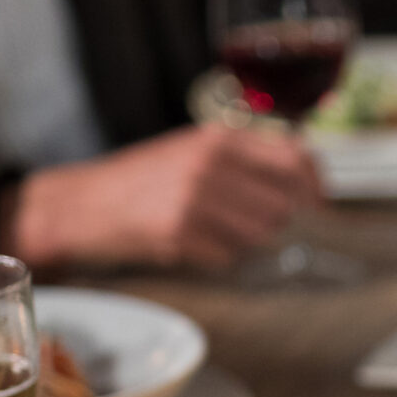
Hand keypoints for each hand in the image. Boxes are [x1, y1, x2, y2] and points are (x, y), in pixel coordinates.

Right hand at [4, 123, 319, 270]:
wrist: (79, 204)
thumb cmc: (140, 181)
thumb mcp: (191, 151)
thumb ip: (242, 161)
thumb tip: (304, 188)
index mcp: (218, 138)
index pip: (296, 159)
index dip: (314, 188)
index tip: (317, 207)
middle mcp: (211, 163)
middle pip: (283, 205)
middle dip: (275, 223)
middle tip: (251, 228)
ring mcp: (195, 197)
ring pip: (260, 234)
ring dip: (248, 243)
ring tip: (216, 235)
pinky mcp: (179, 231)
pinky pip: (227, 257)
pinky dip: (217, 259)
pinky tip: (192, 246)